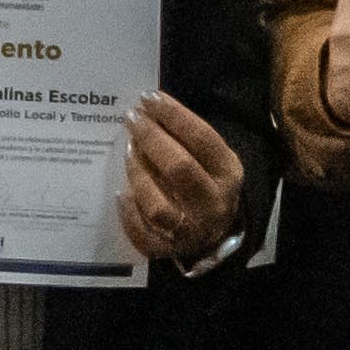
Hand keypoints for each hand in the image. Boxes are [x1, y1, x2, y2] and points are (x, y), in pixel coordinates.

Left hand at [113, 89, 247, 271]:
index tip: (149, 98)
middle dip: (152, 138)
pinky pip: (142, 234)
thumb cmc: (207, 184)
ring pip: (158, 205)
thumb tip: (149, 109)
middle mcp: (212, 204)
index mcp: (228, 175)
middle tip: (132, 118)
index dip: (173, 115)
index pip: (201, 139)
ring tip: (128, 151)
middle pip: (179, 168)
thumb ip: (189, 139)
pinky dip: (128, 212)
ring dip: (138, 174)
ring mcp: (190, 231)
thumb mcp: (213, 161)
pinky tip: (121, 192)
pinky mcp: (167, 251)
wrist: (215, 235)